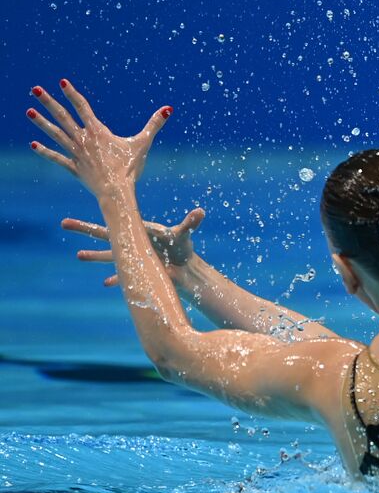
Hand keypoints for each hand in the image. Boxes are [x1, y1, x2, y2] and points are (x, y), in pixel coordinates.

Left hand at [26, 80, 169, 197]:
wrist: (116, 190)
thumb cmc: (130, 167)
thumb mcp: (143, 143)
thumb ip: (154, 124)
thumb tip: (168, 108)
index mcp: (98, 132)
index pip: (83, 107)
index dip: (72, 93)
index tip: (62, 82)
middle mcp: (83, 140)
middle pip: (63, 117)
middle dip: (49, 102)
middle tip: (36, 89)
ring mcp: (76, 153)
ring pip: (56, 134)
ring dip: (41, 122)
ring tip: (28, 111)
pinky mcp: (74, 167)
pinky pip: (57, 157)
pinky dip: (45, 151)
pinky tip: (33, 144)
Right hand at [62, 207, 205, 286]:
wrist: (187, 268)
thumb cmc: (183, 248)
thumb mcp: (184, 235)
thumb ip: (190, 224)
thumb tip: (201, 212)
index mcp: (138, 232)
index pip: (116, 222)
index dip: (101, 216)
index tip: (84, 209)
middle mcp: (132, 243)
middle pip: (105, 235)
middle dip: (84, 229)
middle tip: (64, 222)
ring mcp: (134, 258)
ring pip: (109, 256)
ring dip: (94, 256)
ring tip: (78, 255)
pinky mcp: (138, 272)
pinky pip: (122, 276)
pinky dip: (116, 279)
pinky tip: (106, 283)